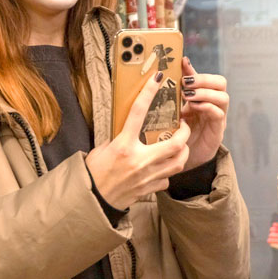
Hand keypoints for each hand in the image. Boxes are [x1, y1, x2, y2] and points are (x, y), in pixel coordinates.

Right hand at [86, 72, 191, 209]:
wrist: (93, 199)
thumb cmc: (94, 172)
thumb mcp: (103, 149)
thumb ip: (119, 139)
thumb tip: (130, 131)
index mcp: (123, 146)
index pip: (138, 114)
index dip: (148, 94)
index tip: (157, 79)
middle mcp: (138, 160)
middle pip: (175, 143)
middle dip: (184, 132)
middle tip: (182, 125)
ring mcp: (147, 176)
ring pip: (178, 161)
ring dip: (182, 151)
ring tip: (179, 144)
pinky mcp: (150, 189)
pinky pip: (168, 178)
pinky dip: (168, 171)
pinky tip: (162, 167)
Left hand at [180, 56, 228, 170]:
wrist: (182, 157)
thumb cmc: (177, 131)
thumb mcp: (173, 110)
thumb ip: (172, 93)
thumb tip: (161, 75)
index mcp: (202, 97)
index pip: (205, 76)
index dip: (195, 70)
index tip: (182, 62)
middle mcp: (213, 104)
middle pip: (220, 83)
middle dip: (204, 79)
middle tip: (186, 82)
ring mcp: (217, 117)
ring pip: (223, 97)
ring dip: (205, 93)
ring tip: (188, 95)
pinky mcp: (217, 131)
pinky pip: (219, 115)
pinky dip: (208, 107)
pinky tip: (195, 106)